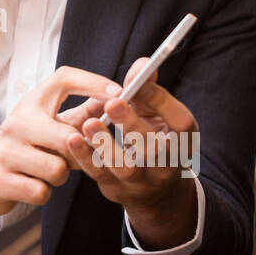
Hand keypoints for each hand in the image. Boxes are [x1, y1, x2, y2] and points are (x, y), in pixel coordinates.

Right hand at [0, 66, 117, 241]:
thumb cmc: (24, 149)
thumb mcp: (47, 125)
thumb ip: (80, 115)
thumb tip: (115, 99)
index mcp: (31, 103)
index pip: (64, 79)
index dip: (93, 82)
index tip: (119, 94)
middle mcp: (15, 122)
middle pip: (69, 136)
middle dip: (77, 154)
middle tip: (68, 158)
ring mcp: (4, 150)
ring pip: (57, 170)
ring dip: (58, 177)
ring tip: (45, 172)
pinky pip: (41, 192)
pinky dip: (41, 193)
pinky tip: (30, 185)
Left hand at [63, 56, 200, 248]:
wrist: (153, 190)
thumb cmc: (152, 138)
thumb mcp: (156, 115)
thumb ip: (148, 89)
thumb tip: (143, 63)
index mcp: (182, 141)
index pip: (180, 123)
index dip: (160, 101)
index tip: (136, 82)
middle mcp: (167, 164)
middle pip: (154, 148)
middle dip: (132, 124)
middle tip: (113, 104)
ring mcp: (141, 181)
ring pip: (126, 167)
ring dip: (106, 145)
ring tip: (90, 123)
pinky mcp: (116, 189)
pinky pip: (99, 175)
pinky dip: (85, 157)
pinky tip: (73, 139)